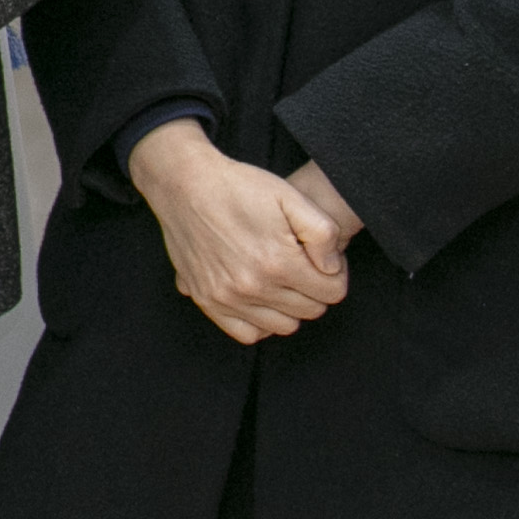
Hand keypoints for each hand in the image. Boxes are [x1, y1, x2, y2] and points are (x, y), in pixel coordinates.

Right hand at [135, 126, 353, 343]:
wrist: (183, 184)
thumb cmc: (238, 187)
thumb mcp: (290, 196)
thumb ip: (323, 233)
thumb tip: (330, 268)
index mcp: (278, 261)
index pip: (333, 292)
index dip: (334, 273)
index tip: (321, 258)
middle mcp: (253, 286)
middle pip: (311, 310)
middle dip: (314, 289)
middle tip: (302, 264)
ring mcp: (227, 297)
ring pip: (284, 325)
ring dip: (290, 307)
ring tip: (281, 279)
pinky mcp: (207, 299)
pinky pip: (247, 333)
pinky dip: (260, 322)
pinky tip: (260, 299)